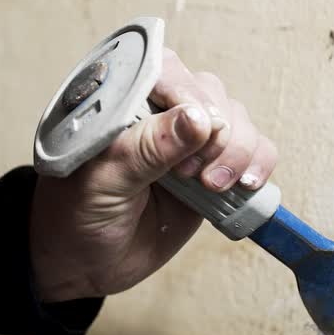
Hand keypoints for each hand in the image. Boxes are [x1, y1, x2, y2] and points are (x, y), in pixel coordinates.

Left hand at [29, 49, 277, 301]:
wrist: (84, 265)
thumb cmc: (74, 214)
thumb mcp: (101, 182)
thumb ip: (145, 149)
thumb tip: (198, 117)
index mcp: (119, 102)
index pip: (163, 69)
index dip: (186, 92)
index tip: (195, 128)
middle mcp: (156, 113)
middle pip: (208, 92)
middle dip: (215, 129)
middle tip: (193, 172)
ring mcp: (187, 142)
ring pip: (235, 118)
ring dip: (237, 148)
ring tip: (211, 185)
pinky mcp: (212, 169)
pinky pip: (254, 150)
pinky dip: (259, 162)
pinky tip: (244, 185)